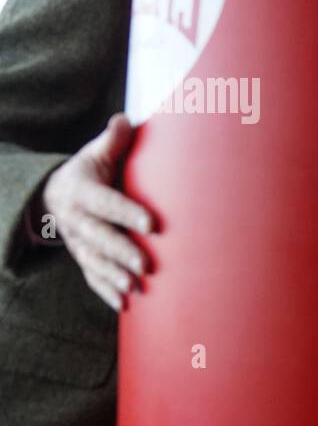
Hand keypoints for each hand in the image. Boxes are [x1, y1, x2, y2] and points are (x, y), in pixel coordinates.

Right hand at [39, 113, 153, 310]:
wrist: (57, 191)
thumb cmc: (90, 169)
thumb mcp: (96, 152)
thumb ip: (113, 140)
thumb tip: (125, 121)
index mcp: (82, 190)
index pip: (106, 202)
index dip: (126, 213)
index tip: (152, 224)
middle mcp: (75, 218)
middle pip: (98, 237)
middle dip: (120, 252)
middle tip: (146, 266)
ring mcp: (76, 240)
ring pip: (92, 261)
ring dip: (112, 276)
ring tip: (135, 289)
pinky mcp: (81, 256)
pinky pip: (90, 276)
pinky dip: (104, 291)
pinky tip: (123, 304)